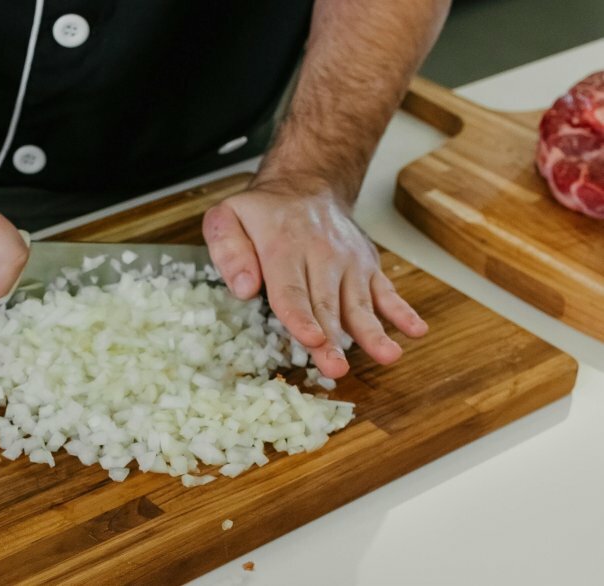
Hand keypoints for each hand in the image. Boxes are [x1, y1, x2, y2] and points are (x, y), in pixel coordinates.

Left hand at [202, 183, 427, 377]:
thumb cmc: (262, 212)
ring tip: (388, 356)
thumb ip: (229, 252)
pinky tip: (415, 330)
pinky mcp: (366, 265)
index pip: (291, 289)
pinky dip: (402, 311)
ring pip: (359, 303)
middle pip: (326, 304)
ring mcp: (348, 261)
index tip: (311, 339)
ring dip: (373, 332)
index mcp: (283, 247)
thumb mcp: (226, 218)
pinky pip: (386, 290)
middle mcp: (321, 254)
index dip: (301, 317)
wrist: (305, 184)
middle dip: (333, 340)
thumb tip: (244, 288)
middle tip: (336, 369)